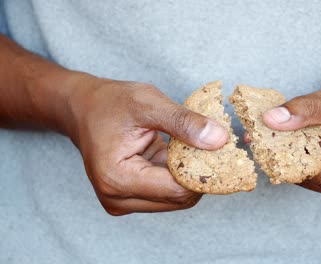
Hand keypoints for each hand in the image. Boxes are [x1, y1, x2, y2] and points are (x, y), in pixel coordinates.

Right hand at [65, 77, 227, 214]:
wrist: (83, 109)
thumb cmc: (110, 103)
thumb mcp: (148, 103)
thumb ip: (184, 122)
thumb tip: (220, 140)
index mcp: (118, 178)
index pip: (177, 190)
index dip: (205, 173)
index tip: (223, 151)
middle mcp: (117, 198)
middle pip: (179, 199)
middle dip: (201, 175)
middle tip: (215, 147)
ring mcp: (123, 201)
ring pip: (176, 199)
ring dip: (191, 176)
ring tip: (196, 147)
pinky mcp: (130, 198)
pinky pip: (167, 193)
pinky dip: (180, 175)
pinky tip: (183, 153)